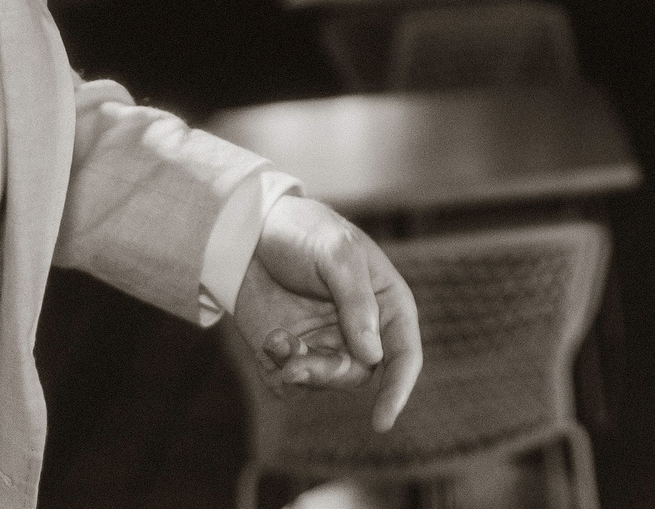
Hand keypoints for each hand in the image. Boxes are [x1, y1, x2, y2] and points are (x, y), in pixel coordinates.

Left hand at [230, 195, 422, 431]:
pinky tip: (270, 340)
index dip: (398, 389)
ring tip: (278, 343)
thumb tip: (373, 355)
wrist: (250, 232)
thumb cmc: (305, 232)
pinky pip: (291, 384)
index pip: (404, 354)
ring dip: (302, 371)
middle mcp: (360, 330)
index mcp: (386, 303)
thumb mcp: (337, 253)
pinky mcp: (292, 354)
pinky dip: (279, 370)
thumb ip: (357, 301)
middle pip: (360, 374)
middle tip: (297, 363)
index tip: (382, 421)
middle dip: (329, 373)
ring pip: (325, 382)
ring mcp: (325, 343)